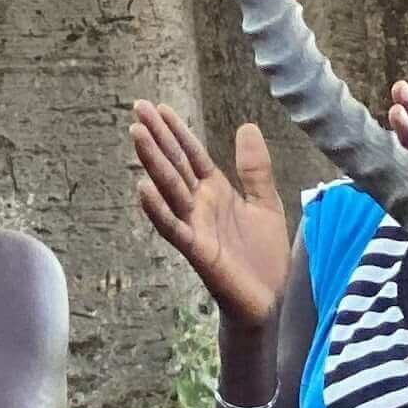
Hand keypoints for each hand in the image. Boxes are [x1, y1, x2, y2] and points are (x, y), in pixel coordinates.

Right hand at [130, 101, 289, 328]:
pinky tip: (142, 189)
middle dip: (157, 137)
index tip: (158, 107)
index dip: (176, 131)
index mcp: (216, 192)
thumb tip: (246, 126)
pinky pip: (173, 228)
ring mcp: (196, 227)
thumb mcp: (264, 203)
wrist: (270, 300)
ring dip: (152, 163)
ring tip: (137, 135)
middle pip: (174, 165)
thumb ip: (254, 168)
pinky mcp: (198, 251)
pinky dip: (158, 210)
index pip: (191, 155)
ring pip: (170, 189)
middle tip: (137, 108)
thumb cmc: (264, 257)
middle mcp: (200, 206)